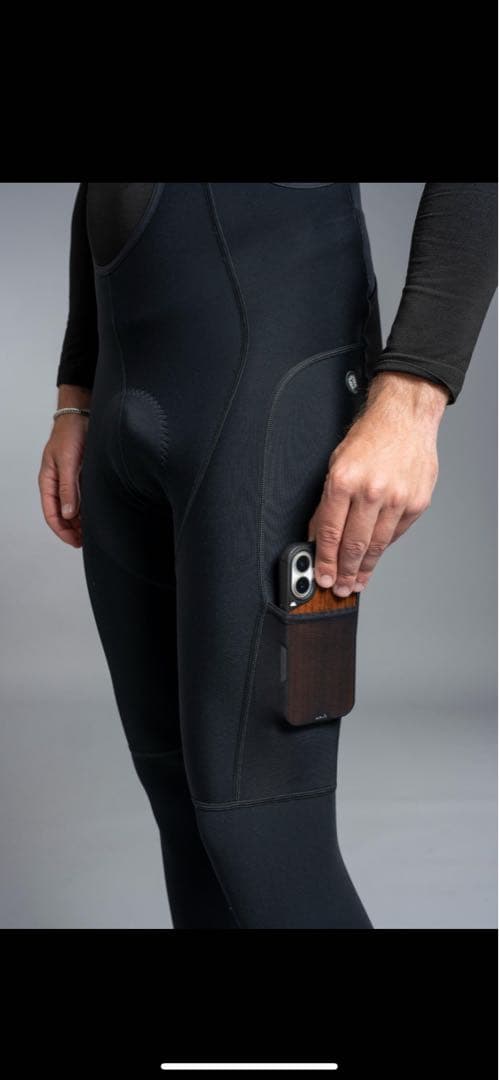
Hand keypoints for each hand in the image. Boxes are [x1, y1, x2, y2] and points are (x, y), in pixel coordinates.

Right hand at [38, 387, 90, 547]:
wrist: (82, 413)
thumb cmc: (71, 433)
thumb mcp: (68, 461)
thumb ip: (68, 488)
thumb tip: (68, 514)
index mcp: (48, 481)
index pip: (51, 514)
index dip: (62, 531)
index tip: (76, 542)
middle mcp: (58, 484)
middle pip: (63, 515)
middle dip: (74, 530)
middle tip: (89, 541)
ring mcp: (70, 481)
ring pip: (74, 508)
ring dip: (82, 521)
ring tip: (95, 532)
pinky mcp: (82, 476)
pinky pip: (83, 498)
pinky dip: (89, 509)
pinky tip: (99, 515)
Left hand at [307, 372, 449, 595]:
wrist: (405, 418)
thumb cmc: (369, 438)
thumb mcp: (336, 464)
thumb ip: (328, 502)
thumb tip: (319, 536)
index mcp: (344, 480)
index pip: (329, 532)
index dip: (324, 560)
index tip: (322, 576)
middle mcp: (371, 491)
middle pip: (353, 544)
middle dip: (344, 572)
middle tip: (339, 588)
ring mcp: (397, 498)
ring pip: (376, 544)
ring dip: (364, 567)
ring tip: (356, 582)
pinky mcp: (417, 502)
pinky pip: (395, 534)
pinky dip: (383, 547)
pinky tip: (375, 556)